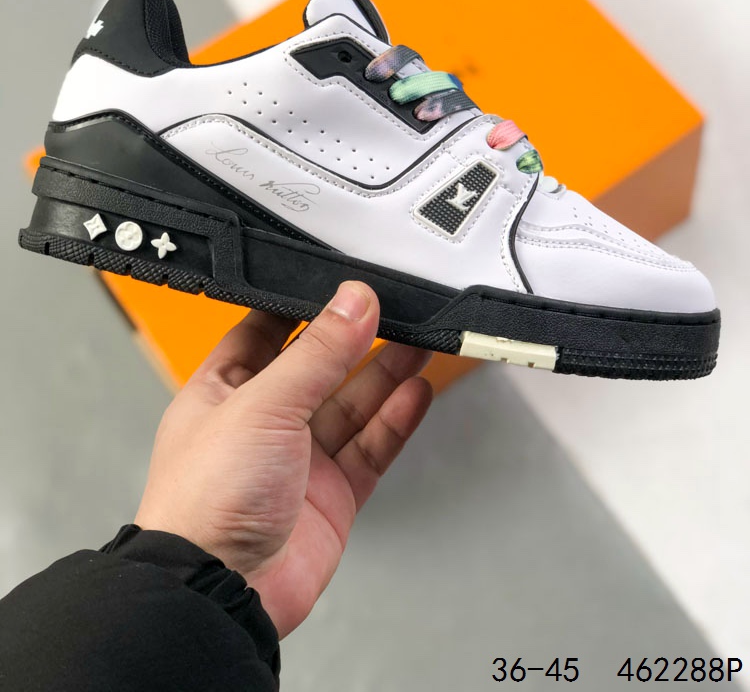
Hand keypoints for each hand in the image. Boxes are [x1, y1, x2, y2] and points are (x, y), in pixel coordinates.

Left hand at [134, 281, 432, 637]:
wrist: (220, 593)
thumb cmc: (205, 501)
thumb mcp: (263, 404)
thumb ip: (317, 352)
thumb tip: (353, 302)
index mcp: (224, 390)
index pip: (268, 332)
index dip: (304, 305)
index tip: (341, 283)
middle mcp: (262, 422)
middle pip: (320, 367)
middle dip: (356, 338)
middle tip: (395, 309)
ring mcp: (299, 460)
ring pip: (352, 404)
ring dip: (386, 373)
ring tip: (419, 342)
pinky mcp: (332, 495)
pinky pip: (371, 447)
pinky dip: (395, 420)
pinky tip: (416, 393)